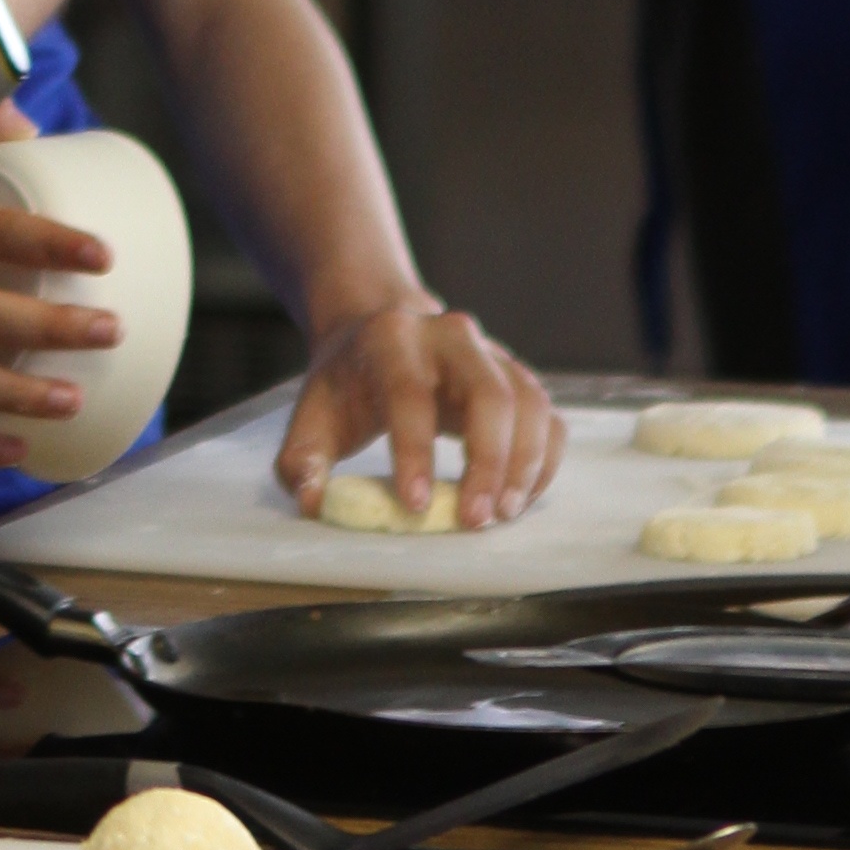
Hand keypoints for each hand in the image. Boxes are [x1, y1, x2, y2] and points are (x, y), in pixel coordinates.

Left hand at [277, 295, 562, 527]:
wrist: (379, 329)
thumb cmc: (347, 384)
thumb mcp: (312, 415)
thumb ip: (302, 461)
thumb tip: (314, 502)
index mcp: (392, 340)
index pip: (409, 393)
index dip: (415, 452)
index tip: (414, 505)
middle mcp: (450, 336)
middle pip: (488, 393)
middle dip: (488, 462)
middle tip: (476, 519)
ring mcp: (492, 353)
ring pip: (528, 403)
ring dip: (523, 464)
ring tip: (503, 514)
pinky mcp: (517, 376)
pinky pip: (547, 417)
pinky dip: (543, 461)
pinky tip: (521, 498)